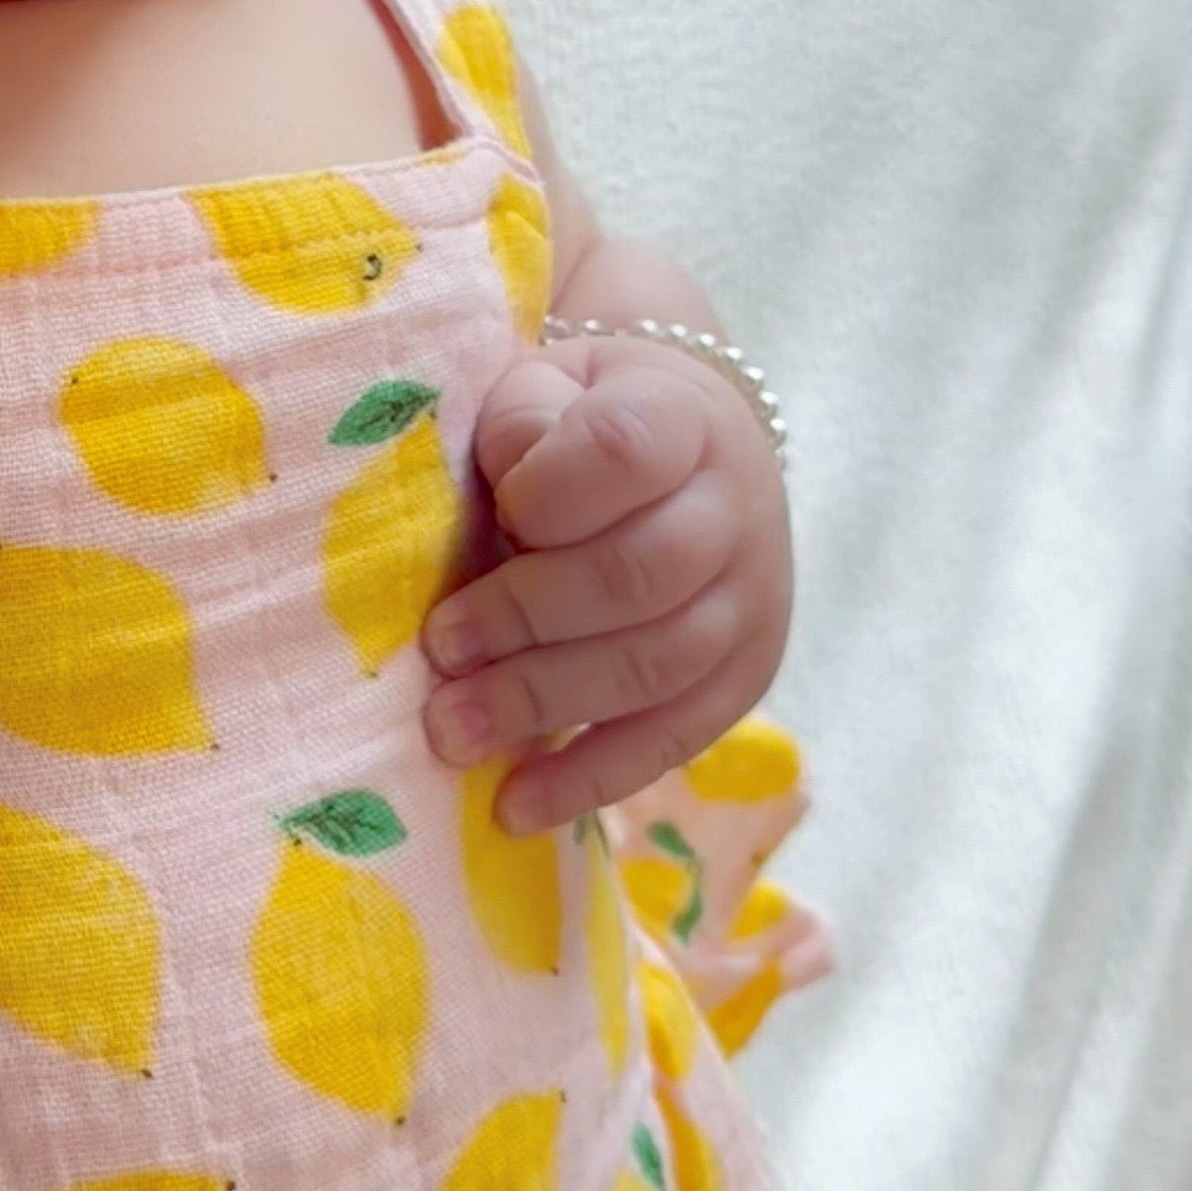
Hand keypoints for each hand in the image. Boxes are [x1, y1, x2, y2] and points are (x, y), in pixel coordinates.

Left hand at [420, 334, 791, 830]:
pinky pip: (674, 740)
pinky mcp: (744, 679)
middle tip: (439, 653)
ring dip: (545, 705)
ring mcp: (752, 601)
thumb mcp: (545, 386)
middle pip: (639, 577)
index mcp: (683, 417)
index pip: (625, 452)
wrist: (692, 447)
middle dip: (525, 623)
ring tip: (451, 732)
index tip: (496, 517)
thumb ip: (518, 419)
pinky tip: (515, 805)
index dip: (547, 494)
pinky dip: (591, 779)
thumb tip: (505, 495)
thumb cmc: (582, 419)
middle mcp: (736, 510)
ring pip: (657, 666)